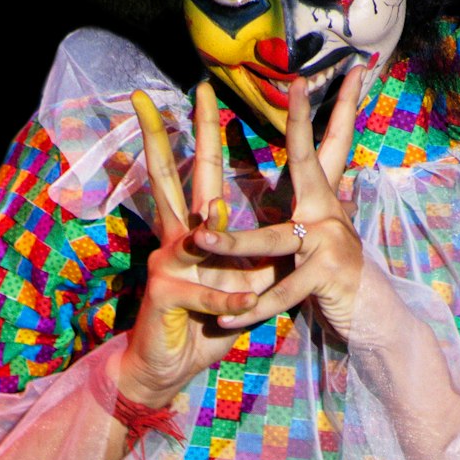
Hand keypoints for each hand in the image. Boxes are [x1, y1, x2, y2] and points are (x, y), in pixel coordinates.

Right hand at [117, 81, 278, 404]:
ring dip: (213, 232)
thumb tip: (295, 227)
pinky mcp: (165, 296)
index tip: (204, 91)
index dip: (200, 133)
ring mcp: (166, 265)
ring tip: (220, 213)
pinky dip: (227, 299)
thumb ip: (257, 254)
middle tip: (186, 98)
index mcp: (194, 232)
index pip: (196, 173)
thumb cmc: (204, 323)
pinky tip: (244, 304)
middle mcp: (175, 240)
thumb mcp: (239, 282)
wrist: (165, 368)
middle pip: (172, 178)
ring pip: (194, 240)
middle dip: (173, 136)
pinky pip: (203, 293)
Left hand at [191, 64, 365, 340]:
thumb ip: (292, 212)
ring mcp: (329, 243)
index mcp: (319, 200)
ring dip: (234, 243)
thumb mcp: (308, 240)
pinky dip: (252, 308)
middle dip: (301, 123)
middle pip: (309, 161)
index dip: (327, 107)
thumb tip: (283, 185)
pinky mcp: (327, 277)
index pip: (322, 145)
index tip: (326, 71)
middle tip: (297, 84)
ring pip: (273, 240)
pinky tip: (227, 316)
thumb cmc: (329, 276)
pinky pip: (282, 293)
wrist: (368, 316)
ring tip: (202, 239)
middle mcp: (327, 213)